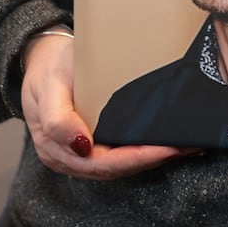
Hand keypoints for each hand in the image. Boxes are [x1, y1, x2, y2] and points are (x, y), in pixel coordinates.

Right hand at [20, 31, 198, 179]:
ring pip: (121, 165)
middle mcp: (70, 157)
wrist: (41, 58)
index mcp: (56, 147)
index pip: (104, 162)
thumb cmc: (48, 69)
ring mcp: (80, 153)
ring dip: (153, 158)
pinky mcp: (92, 144)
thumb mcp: (50, 86)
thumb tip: (81, 146)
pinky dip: (144, 151)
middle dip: (153, 160)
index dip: (137, 158)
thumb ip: (59, 118)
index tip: (167, 149)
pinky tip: (166, 143)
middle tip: (186, 146)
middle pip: (117, 168)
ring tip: (184, 146)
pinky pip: (119, 154)